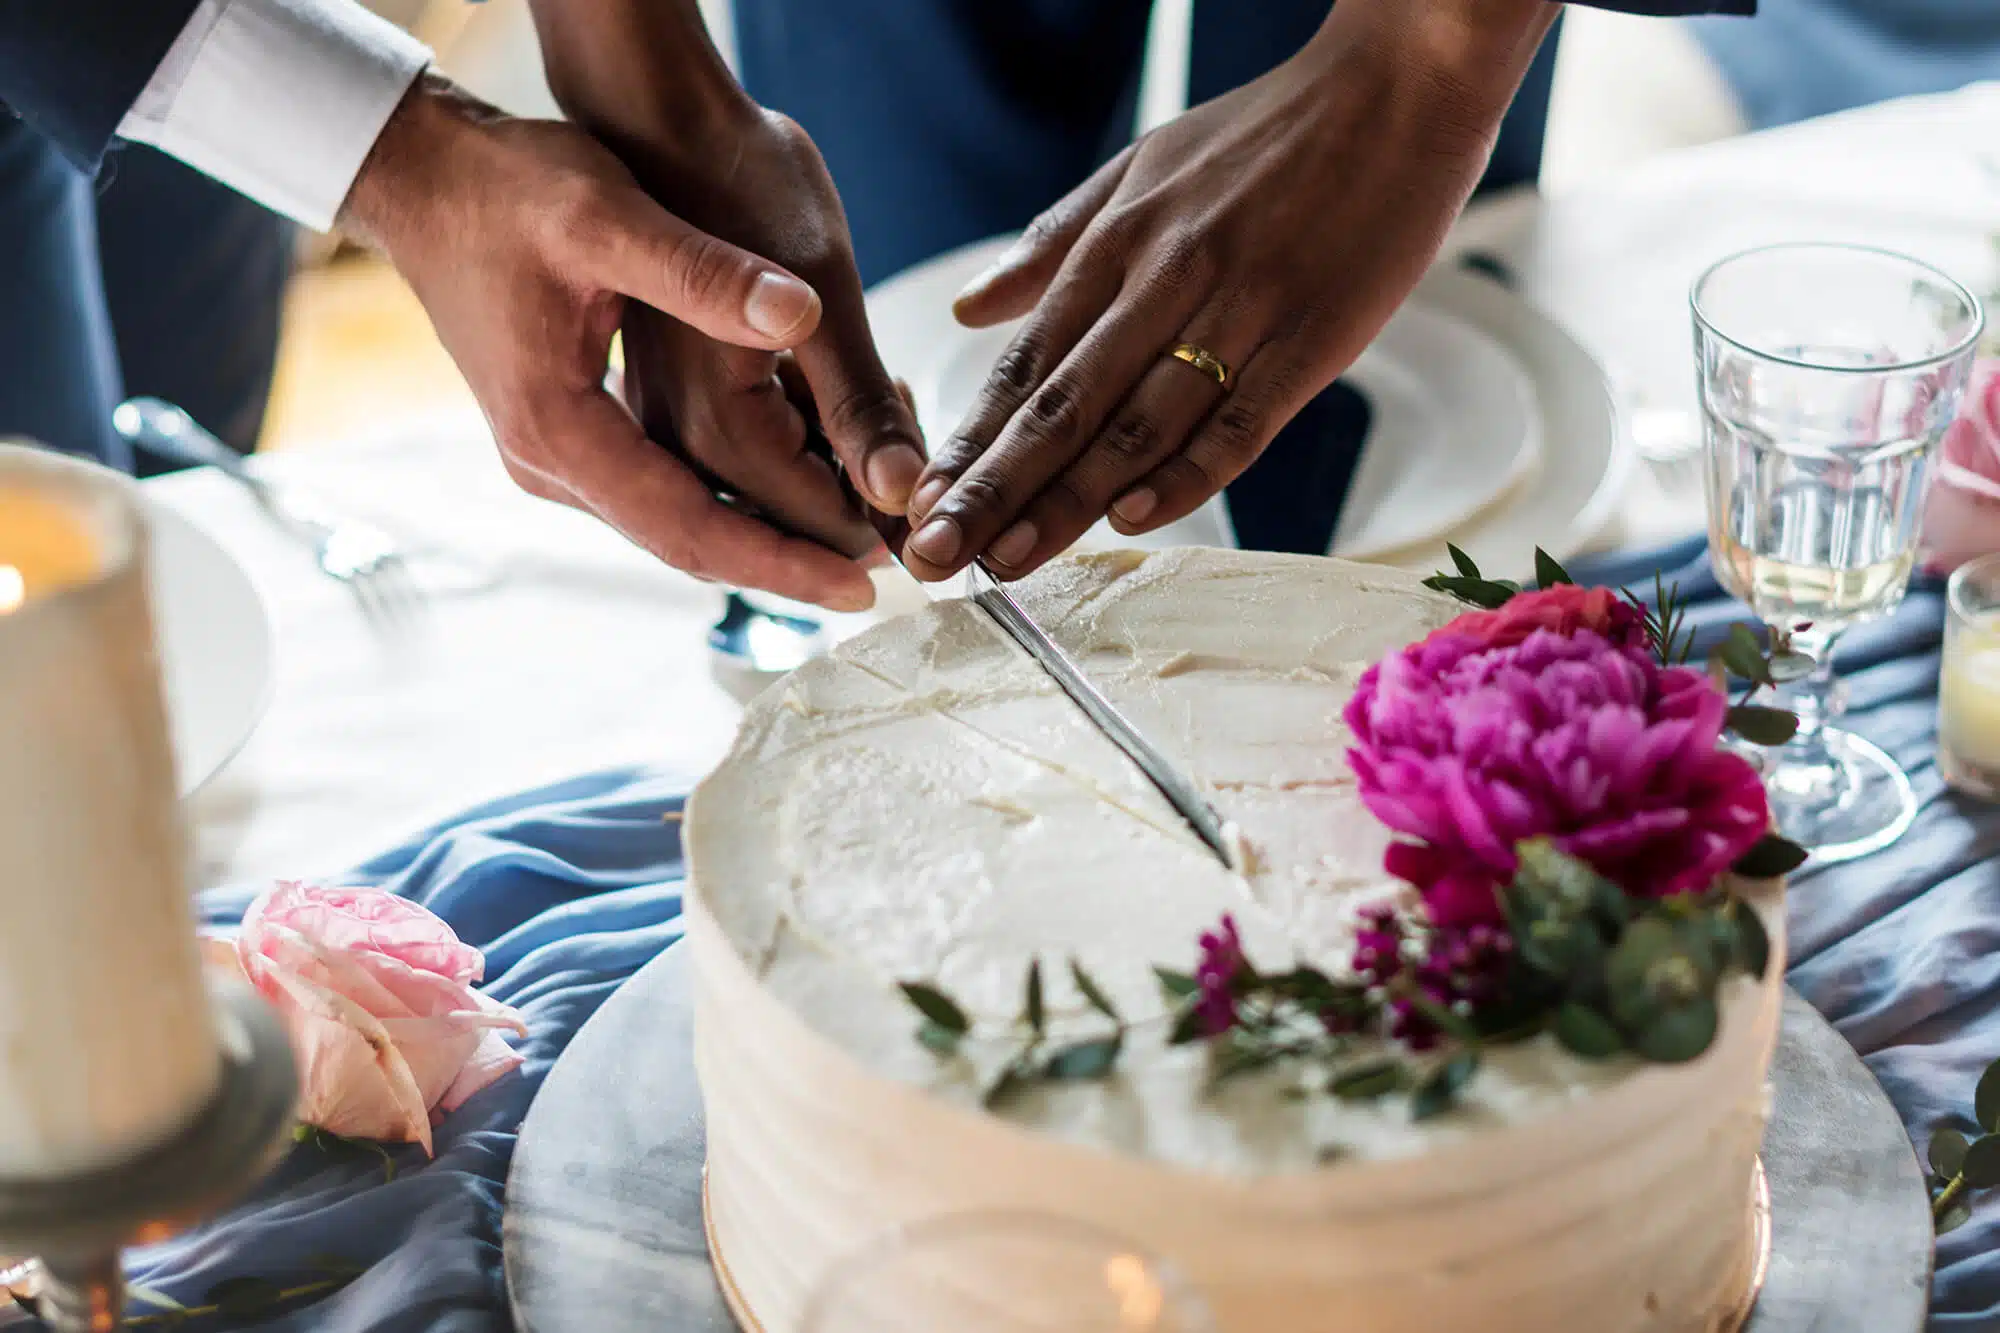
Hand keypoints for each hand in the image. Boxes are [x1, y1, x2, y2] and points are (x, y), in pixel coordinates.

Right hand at [530, 1, 927, 562]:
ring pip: (677, 525)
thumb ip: (703, 272)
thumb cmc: (506, 189)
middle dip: (786, 562)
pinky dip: (728, 498)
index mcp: (560, 431)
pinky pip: (660, 492)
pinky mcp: (570, 437)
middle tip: (881, 571)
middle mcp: (553, 465)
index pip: (690, 528)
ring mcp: (556, 457)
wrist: (426, 179)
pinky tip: (790, 485)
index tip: (859, 584)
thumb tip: (800, 317)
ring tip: (855, 536)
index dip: (780, 562)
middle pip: (689, 545)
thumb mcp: (607, 215)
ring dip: (762, 533)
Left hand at [900, 0, 1555, 581]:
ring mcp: (1239, 309)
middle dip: (992, 488)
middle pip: (1063, 404)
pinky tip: (1132, 517)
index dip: (970, 439)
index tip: (920, 502)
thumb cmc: (1268, 131)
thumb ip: (1054, 242)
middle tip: (936, 557)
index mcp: (1117, 243)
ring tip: (1010, 562)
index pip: (1025, 361)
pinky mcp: (1313, 336)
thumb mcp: (1140, 166)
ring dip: (1066, 500)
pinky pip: (1241, 419)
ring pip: (1137, 422)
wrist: (1398, 86)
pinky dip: (1186, 471)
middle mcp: (1164, 279)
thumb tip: (968, 306)